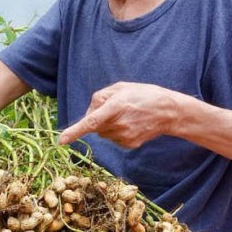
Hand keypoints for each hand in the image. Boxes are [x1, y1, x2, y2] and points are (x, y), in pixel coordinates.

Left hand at [58, 82, 178, 147]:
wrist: (169, 111)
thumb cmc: (143, 95)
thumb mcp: (121, 87)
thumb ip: (100, 97)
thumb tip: (88, 114)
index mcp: (116, 107)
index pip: (91, 122)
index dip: (74, 131)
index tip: (61, 140)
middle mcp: (119, 124)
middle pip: (94, 126)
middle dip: (97, 118)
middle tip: (115, 108)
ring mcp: (125, 137)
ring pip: (103, 133)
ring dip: (108, 125)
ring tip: (126, 115)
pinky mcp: (129, 144)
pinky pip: (113, 138)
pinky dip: (117, 132)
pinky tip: (131, 123)